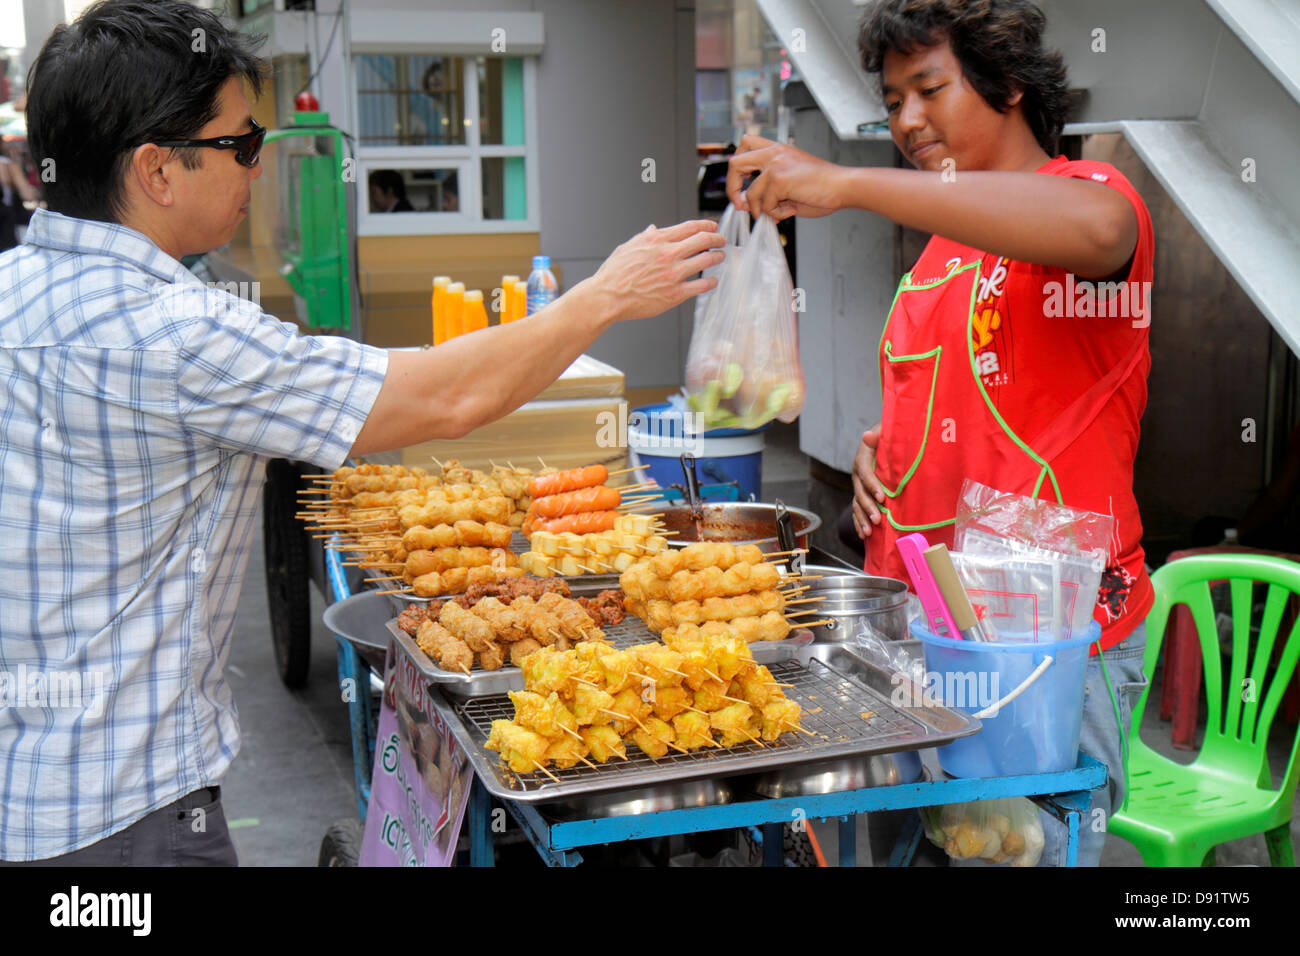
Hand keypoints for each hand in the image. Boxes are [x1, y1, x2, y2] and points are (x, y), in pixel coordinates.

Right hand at [588, 219, 726, 322]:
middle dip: (717, 238)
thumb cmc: (613, 274)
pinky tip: (713, 282)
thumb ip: (644, 237)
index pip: (689, 227)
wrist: (607, 296)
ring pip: (706, 260)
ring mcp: (673, 274)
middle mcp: (667, 254)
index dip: (706, 225)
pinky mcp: (675, 294)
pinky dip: (710, 283)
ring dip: (717, 257)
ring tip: (720, 257)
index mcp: (656, 239)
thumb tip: (654, 229)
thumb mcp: (628, 247)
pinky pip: (700, 286)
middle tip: (721, 241)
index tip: (712, 226)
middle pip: (703, 240)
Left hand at [726, 134, 845, 221]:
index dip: (737, 167)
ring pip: (750, 194)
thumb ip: (769, 189)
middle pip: (735, 163)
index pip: (745, 144)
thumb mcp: (790, 182)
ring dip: (762, 211)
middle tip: (740, 204)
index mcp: (777, 150)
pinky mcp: (780, 179)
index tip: (741, 185)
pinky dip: (776, 214)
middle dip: (732, 187)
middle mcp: (774, 153)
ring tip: (779, 213)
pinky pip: (765, 205)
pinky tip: (792, 210)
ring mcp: (775, 165)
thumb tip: (749, 205)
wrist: (843, 186)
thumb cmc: (822, 186)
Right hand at [851, 425, 886, 537]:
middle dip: (867, 507)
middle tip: (877, 519)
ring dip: (862, 518)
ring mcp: (859, 485)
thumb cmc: (891, 435)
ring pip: (857, 503)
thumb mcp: (885, 430)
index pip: (864, 472)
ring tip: (869, 532)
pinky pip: (858, 510)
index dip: (871, 485)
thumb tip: (867, 436)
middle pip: (859, 491)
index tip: (882, 497)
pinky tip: (863, 535)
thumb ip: (878, 434)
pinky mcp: (863, 494)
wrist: (889, 440)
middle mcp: (858, 473)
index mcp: (863, 457)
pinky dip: (859, 522)